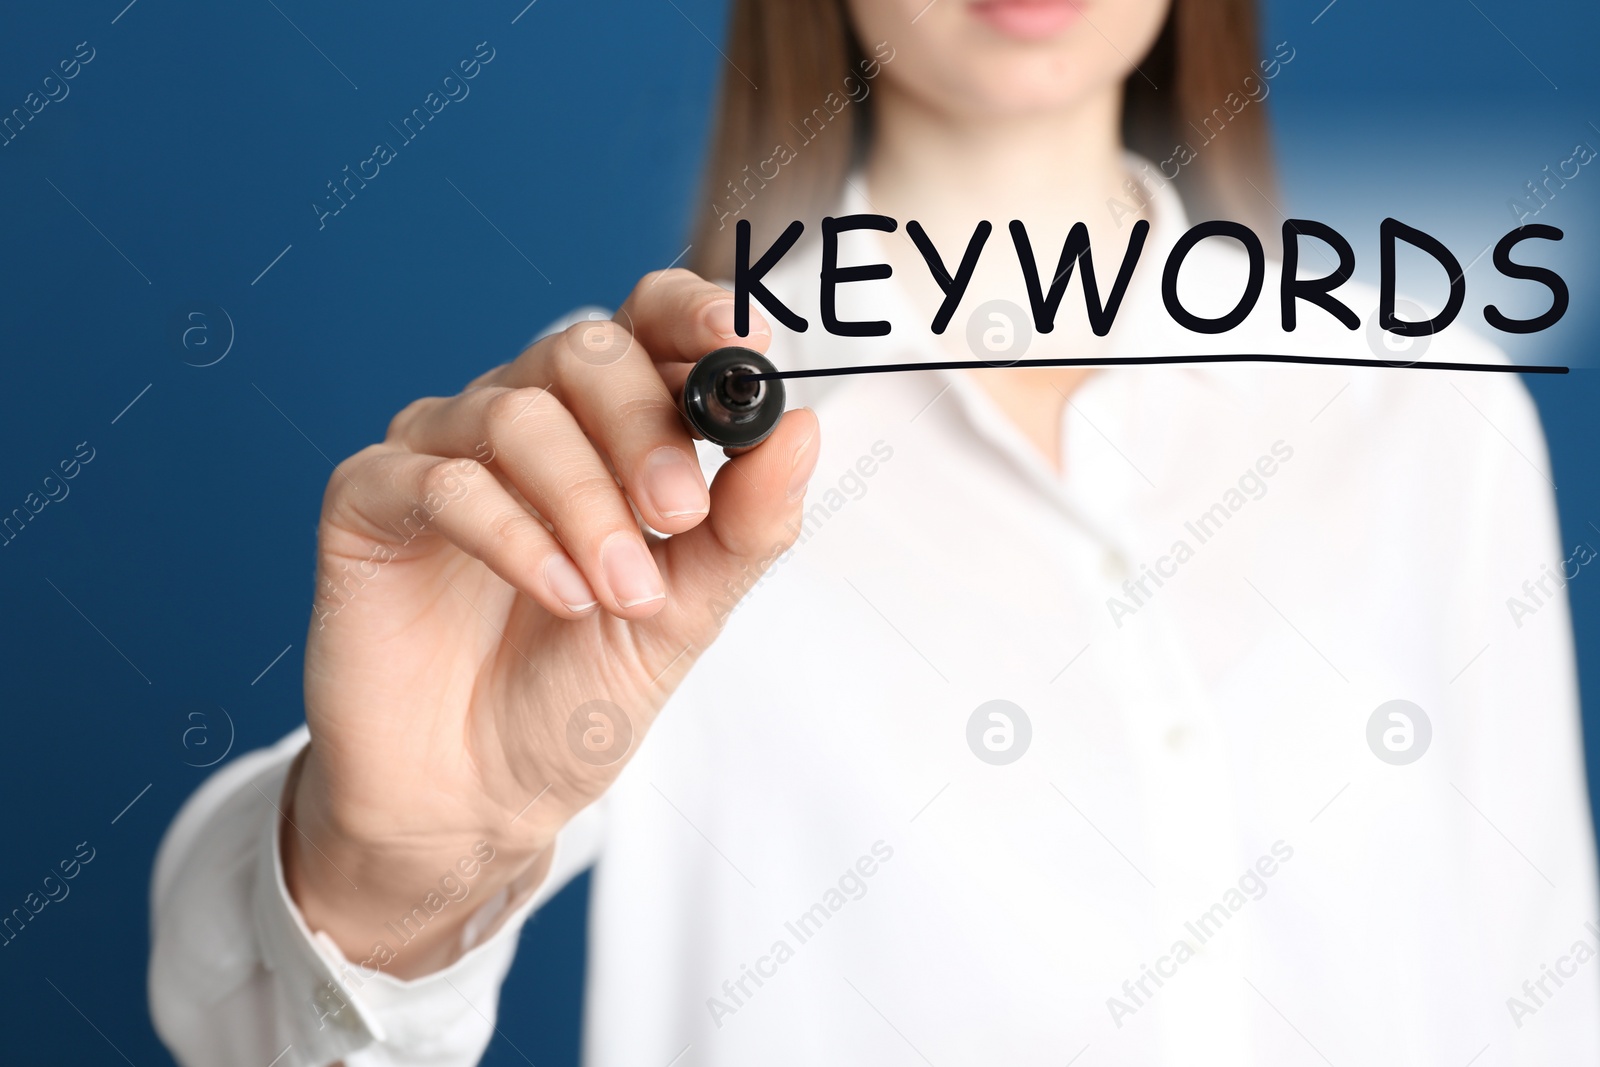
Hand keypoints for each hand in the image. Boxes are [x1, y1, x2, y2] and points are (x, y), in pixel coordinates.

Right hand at [285, 270, 818, 975]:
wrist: (484, 794)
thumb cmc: (581, 690)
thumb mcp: (689, 610)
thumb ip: (747, 524)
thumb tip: (803, 427)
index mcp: (603, 426)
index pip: (644, 323)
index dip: (693, 316)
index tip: (744, 345)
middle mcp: (521, 419)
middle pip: (583, 351)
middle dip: (644, 426)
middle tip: (680, 513)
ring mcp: (440, 452)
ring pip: (516, 413)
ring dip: (585, 502)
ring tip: (619, 593)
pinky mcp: (369, 501)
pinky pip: (443, 480)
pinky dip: (515, 535)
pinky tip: (560, 597)